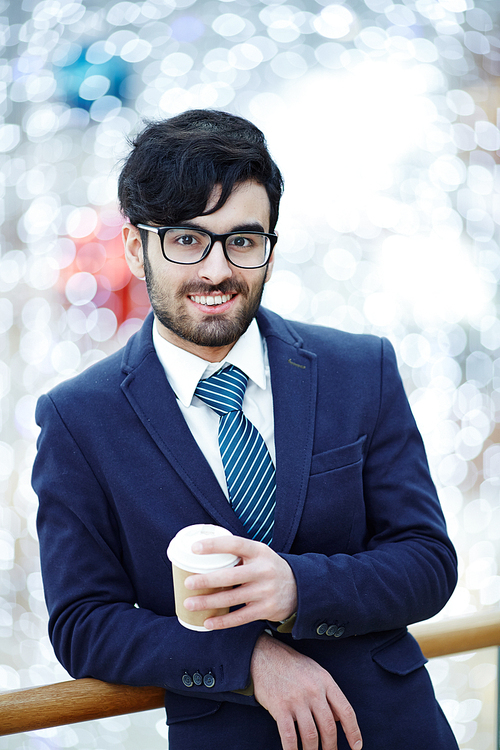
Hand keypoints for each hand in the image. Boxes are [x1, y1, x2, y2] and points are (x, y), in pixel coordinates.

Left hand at [183, 535, 296, 629]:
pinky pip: (240, 617)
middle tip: (188, 583)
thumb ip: (238, 554)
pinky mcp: (266, 609)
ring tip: (189, 604)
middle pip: (230, 576)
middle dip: (207, 580)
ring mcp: (265, 591)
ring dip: (208, 602)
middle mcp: (263, 570)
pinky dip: (222, 621)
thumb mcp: (259, 554)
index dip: (214, 545)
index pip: (235, 544)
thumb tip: (202, 555)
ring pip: (231, 598)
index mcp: (259, 551)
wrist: (299, 587)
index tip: (194, 548)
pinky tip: (207, 622)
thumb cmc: (268, 567)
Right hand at [251, 634, 362, 749]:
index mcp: (326, 681)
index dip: (353, 732)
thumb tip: (340, 720)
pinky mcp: (280, 707)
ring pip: (311, 736)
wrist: (264, 655)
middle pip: (329, 727)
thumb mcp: (316, 672)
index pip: (346, 711)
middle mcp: (313, 690)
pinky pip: (289, 736)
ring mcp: (296, 699)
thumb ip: (329, 694)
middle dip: (331, 747)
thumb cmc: (292, 665)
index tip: (357, 747)